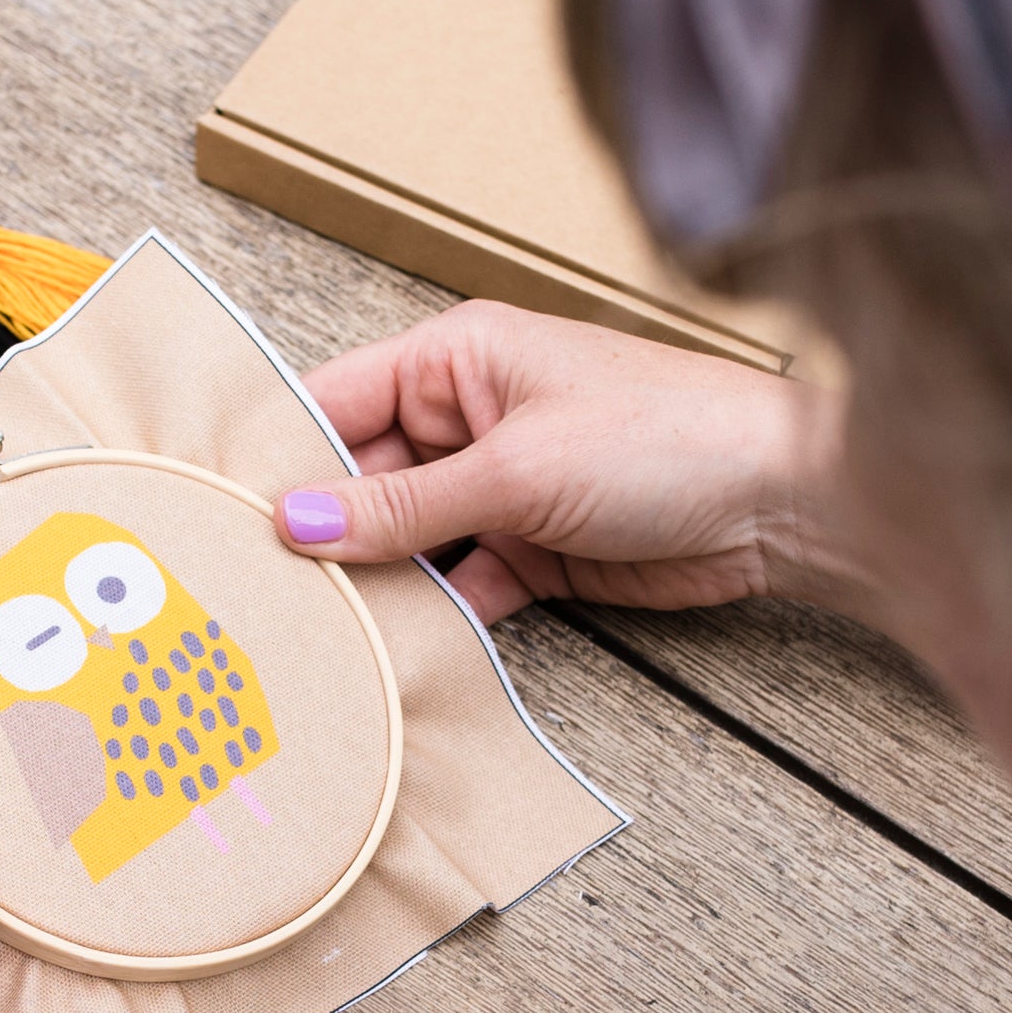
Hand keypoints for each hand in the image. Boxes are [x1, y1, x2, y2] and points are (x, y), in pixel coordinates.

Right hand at [276, 301, 854, 622]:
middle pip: (362, 481)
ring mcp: (500, 489)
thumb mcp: (516, 470)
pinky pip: (459, 587)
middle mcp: (470, 419)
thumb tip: (295, 522)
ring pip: (406, 543)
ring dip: (375, 585)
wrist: (791, 504)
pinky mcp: (533, 552)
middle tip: (256, 592)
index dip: (279, 456)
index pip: (336, 401)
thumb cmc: (671, 437)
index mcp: (458, 361)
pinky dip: (434, 620)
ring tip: (312, 631)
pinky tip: (393, 652)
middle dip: (320, 536)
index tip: (220, 514)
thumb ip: (401, 507)